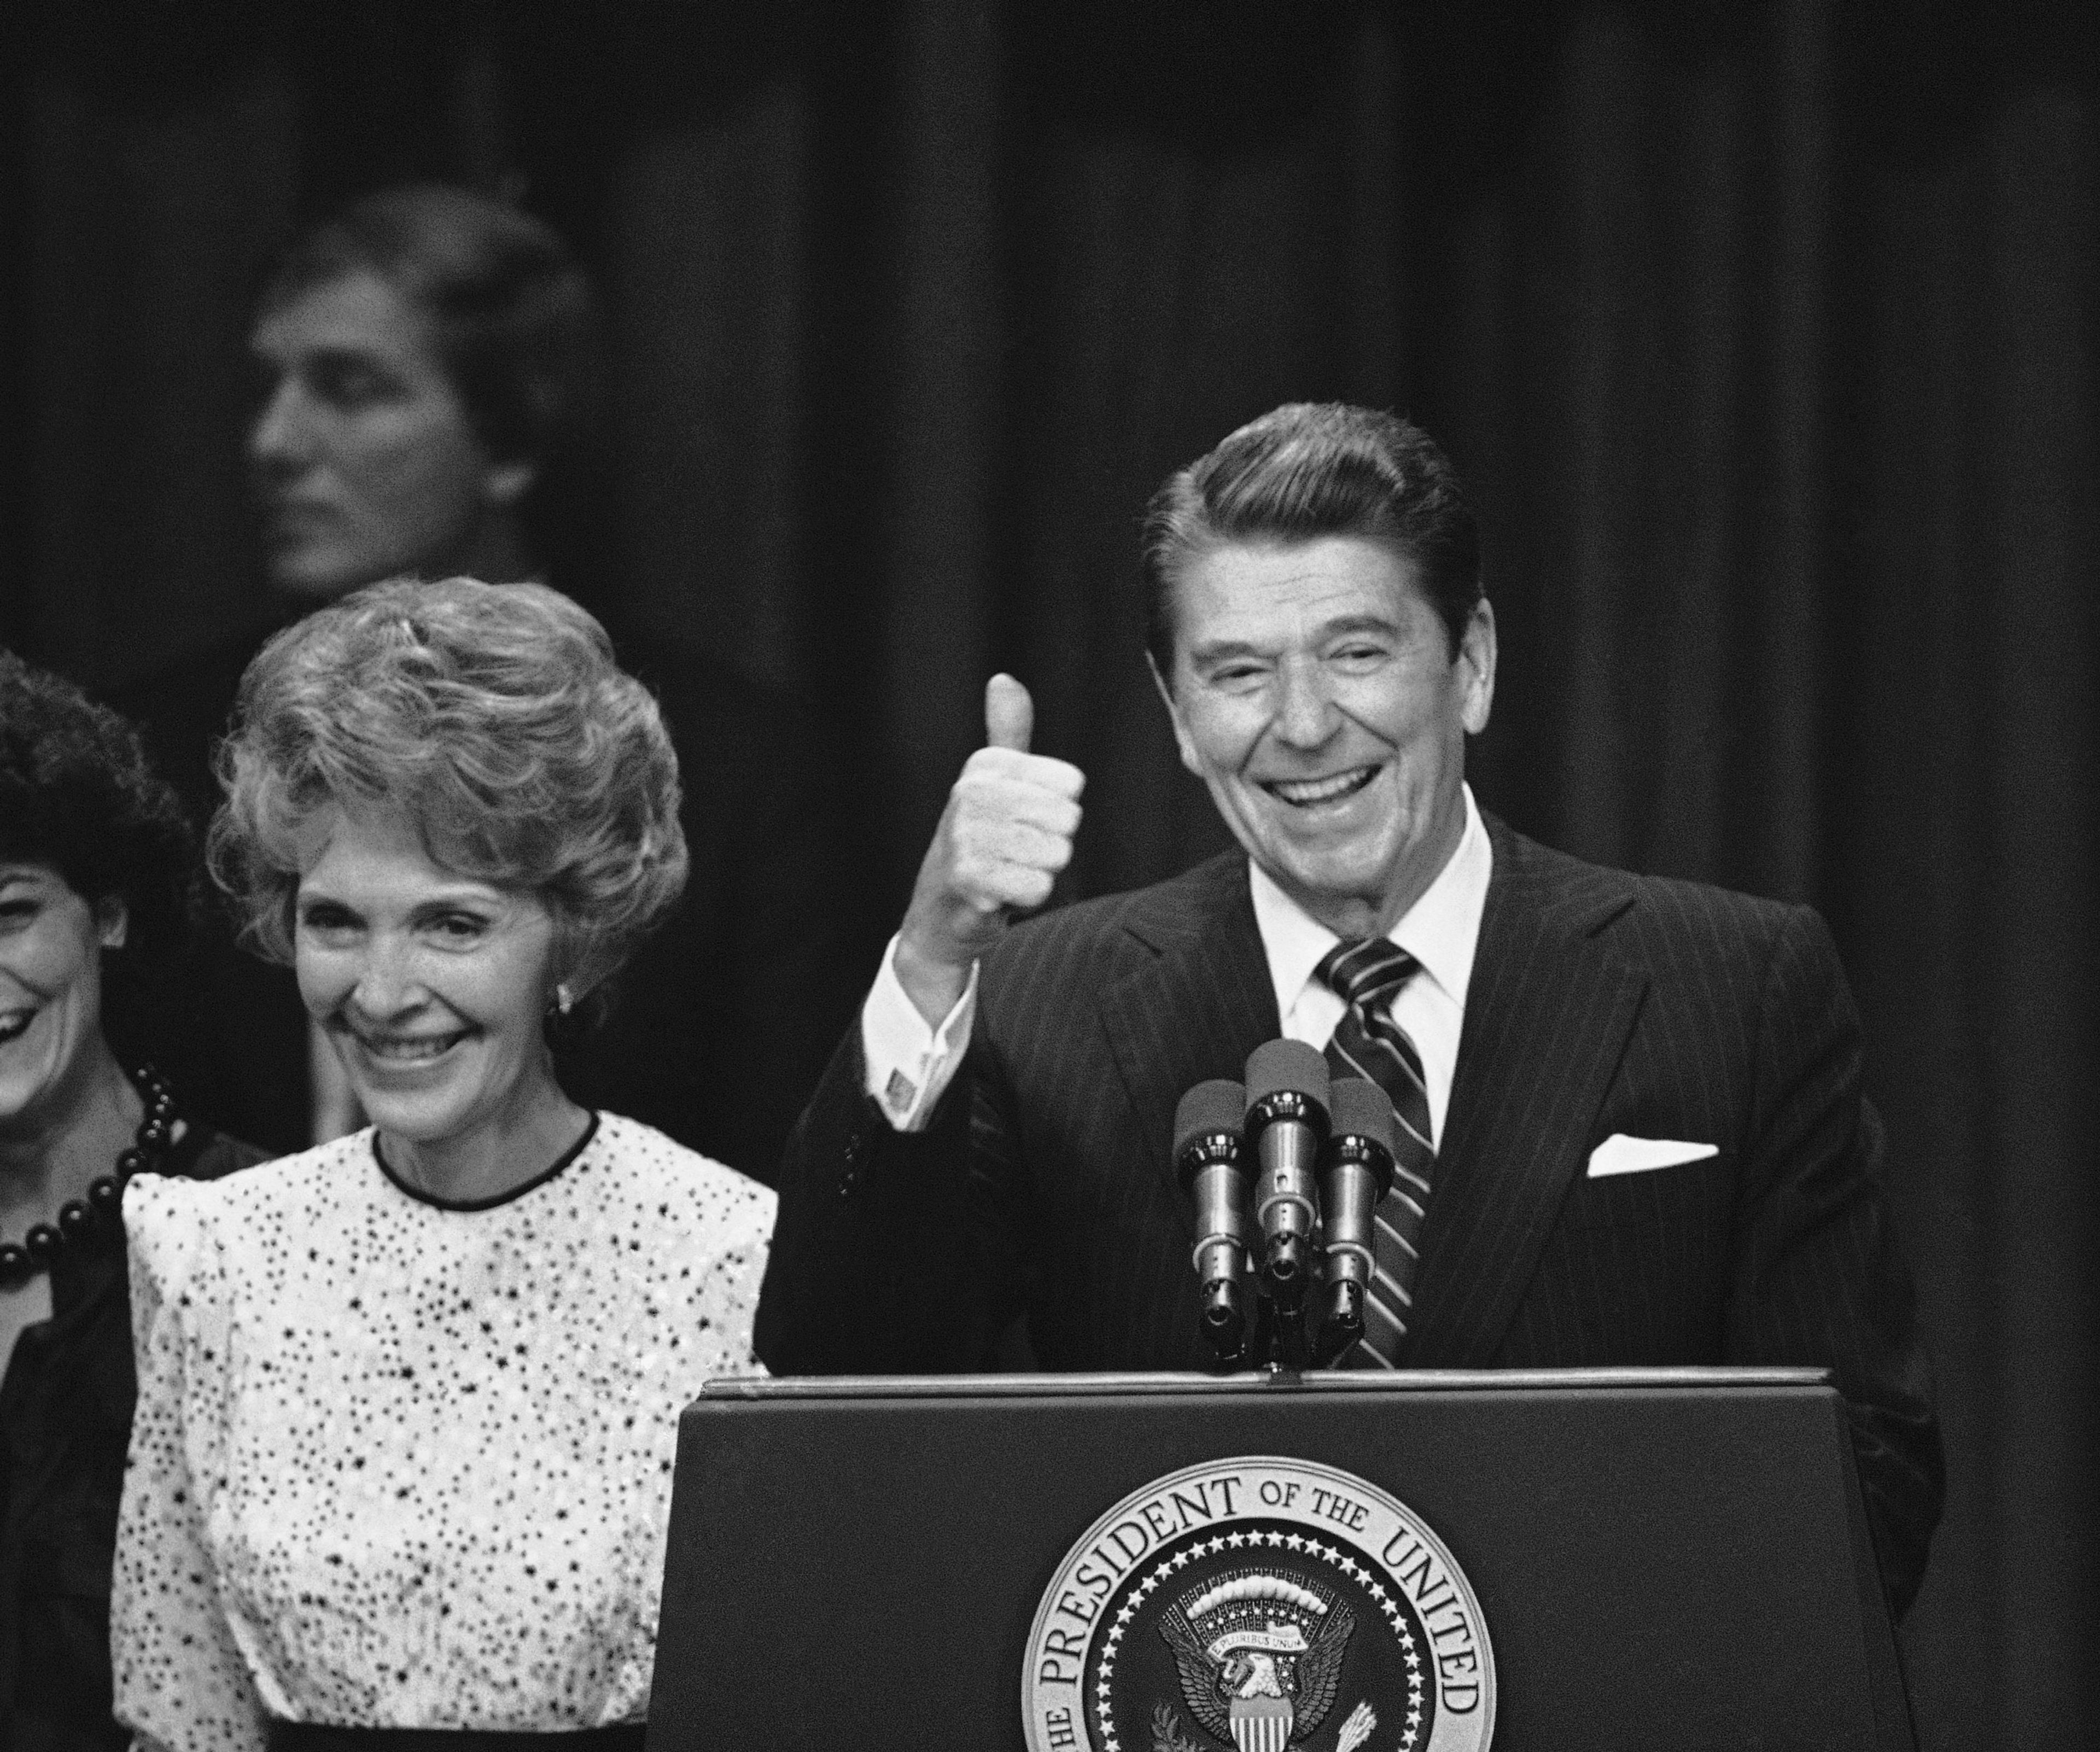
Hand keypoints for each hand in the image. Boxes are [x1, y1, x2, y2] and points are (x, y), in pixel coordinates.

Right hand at [894, 674, 1085, 1026]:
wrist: (942, 909)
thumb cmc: (981, 841)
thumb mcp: (995, 783)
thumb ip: (1008, 732)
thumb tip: (1003, 678)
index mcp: (986, 766)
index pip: (1071, 786)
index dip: (1058, 813)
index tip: (1024, 823)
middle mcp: (972, 793)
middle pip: (1068, 820)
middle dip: (1052, 846)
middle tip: (1017, 853)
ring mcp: (967, 834)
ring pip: (1056, 855)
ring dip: (1040, 874)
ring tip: (1009, 872)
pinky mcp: (969, 877)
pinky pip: (1038, 887)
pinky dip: (1027, 899)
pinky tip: (1000, 895)